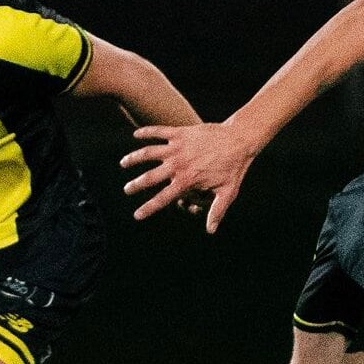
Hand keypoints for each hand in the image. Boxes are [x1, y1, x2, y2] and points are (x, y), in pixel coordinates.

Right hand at [122, 121, 258, 232]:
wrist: (239, 139)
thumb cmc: (234, 167)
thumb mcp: (227, 192)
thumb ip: (216, 211)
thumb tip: (210, 231)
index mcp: (186, 181)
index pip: (162, 199)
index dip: (148, 208)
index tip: (137, 215)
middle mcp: (177, 165)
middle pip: (150, 177)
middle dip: (136, 185)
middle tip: (126, 190)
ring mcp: (177, 148)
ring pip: (148, 153)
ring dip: (134, 158)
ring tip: (123, 163)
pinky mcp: (180, 132)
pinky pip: (158, 132)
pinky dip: (146, 132)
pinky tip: (136, 134)